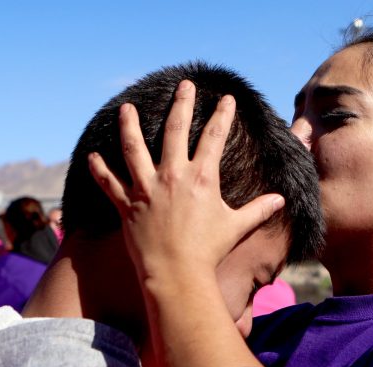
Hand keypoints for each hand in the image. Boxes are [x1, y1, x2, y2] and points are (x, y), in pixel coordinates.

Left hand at [88, 80, 284, 281]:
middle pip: (176, 130)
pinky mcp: (128, 205)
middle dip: (182, 104)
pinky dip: (99, 169)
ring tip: (127, 108)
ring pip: (134, 148)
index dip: (223, 115)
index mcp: (201, 178)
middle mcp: (172, 176)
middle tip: (184, 85)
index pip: (215, 137)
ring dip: (130, 125)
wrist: (176, 274)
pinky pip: (109, 183)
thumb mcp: (236, 227)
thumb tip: (281, 201)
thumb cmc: (208, 252)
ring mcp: (147, 189)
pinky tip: (91, 156)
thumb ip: (258, 210)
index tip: (226, 98)